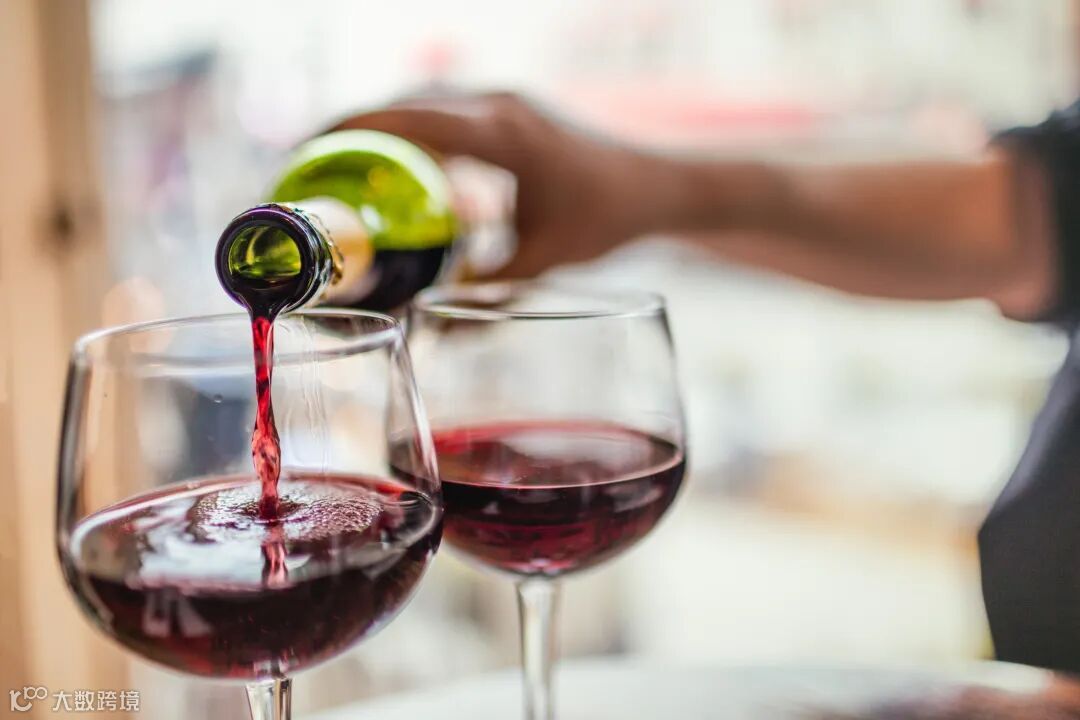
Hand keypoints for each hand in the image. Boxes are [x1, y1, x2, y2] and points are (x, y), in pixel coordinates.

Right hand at [330, 93, 650, 277]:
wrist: (655, 183)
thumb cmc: (609, 217)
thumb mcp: (544, 260)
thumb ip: (489, 292)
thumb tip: (436, 331)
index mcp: (507, 135)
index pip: (416, 121)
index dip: (355, 132)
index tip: (307, 155)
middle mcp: (499, 105)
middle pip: (404, 101)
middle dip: (348, 128)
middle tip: (302, 168)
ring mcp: (502, 100)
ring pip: (419, 99)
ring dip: (374, 126)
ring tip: (329, 164)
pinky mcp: (505, 108)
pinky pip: (440, 108)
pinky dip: (405, 130)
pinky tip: (385, 164)